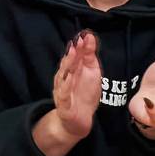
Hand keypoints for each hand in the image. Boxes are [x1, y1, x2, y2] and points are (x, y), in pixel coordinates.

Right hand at [33, 31, 101, 155]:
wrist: (80, 120)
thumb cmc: (84, 94)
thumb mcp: (92, 72)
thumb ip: (89, 55)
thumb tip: (89, 36)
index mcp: (71, 70)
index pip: (74, 56)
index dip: (79, 46)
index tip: (85, 36)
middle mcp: (64, 79)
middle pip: (67, 64)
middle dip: (73, 53)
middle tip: (78, 42)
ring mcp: (62, 91)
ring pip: (63, 76)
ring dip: (68, 65)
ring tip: (73, 54)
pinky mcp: (63, 105)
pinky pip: (63, 94)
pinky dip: (66, 86)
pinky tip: (69, 78)